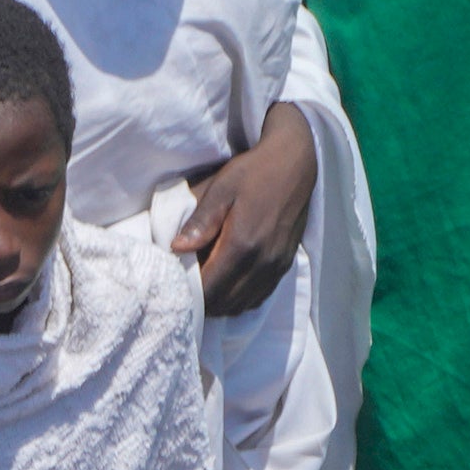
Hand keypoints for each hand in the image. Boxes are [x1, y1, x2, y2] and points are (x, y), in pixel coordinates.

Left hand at [177, 112, 320, 315]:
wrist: (295, 164)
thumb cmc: (253, 172)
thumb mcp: (220, 189)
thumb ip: (200, 221)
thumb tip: (176, 248)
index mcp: (242, 245)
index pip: (210, 289)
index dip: (190, 294)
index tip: (175, 286)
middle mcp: (262, 262)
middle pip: (225, 303)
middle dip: (203, 302)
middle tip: (185, 287)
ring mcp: (276, 266)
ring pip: (242, 304)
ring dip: (221, 303)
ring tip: (204, 288)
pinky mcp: (285, 265)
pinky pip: (259, 297)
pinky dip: (240, 299)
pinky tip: (228, 285)